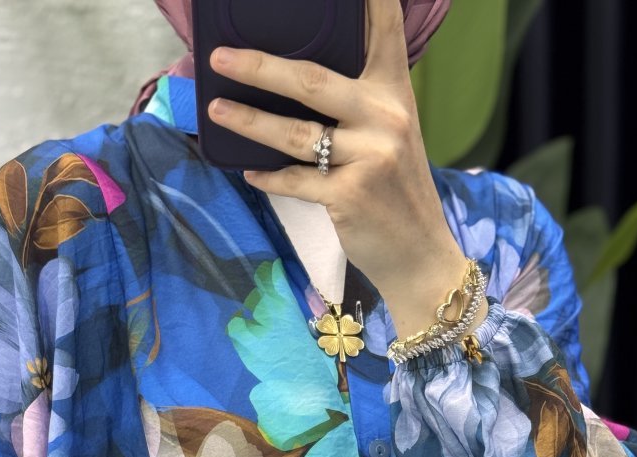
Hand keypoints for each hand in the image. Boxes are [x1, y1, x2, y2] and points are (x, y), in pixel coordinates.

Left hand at [205, 0, 485, 337]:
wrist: (420, 253)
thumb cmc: (396, 191)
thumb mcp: (391, 135)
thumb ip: (359, 105)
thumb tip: (297, 82)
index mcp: (395, 94)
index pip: (384, 31)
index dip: (371, 0)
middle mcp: (385, 118)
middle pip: (311, 80)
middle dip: (260, 67)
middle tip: (220, 57)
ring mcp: (368, 157)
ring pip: (294, 133)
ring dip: (249, 122)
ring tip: (216, 110)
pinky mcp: (349, 196)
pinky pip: (294, 180)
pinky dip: (268, 176)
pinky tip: (250, 171)